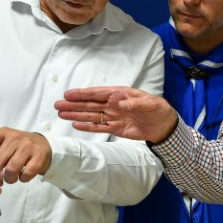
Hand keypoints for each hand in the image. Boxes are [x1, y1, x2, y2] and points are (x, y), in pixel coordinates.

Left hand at [0, 128, 51, 183]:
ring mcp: (28, 146)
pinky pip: (26, 174)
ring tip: (10, 178)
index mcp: (3, 133)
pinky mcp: (39, 156)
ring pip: (11, 169)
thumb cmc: (19, 146)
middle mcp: (16, 137)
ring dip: (9, 178)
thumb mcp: (4, 143)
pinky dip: (23, 179)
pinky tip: (23, 176)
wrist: (44, 144)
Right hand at [54, 86, 177, 143]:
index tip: (69, 94)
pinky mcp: (116, 128)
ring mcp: (114, 116)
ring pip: (91, 115)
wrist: (165, 125)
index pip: (99, 94)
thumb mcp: (151, 104)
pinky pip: (99, 127)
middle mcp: (114, 104)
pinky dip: (88, 126)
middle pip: (91, 104)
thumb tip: (118, 100)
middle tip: (58, 104)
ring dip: (76, 114)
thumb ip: (135, 102)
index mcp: (121, 94)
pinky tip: (75, 125)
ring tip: (61, 113)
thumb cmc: (159, 109)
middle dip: (74, 104)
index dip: (83, 94)